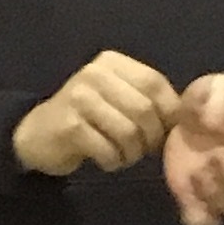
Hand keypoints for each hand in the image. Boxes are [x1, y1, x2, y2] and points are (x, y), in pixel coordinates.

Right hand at [12, 50, 175, 176]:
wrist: (37, 135)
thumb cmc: (87, 118)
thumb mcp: (116, 97)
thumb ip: (147, 98)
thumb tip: (186, 117)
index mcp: (112, 62)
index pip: (155, 83)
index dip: (168, 112)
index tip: (166, 132)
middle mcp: (95, 73)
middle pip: (144, 109)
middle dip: (151, 138)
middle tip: (144, 150)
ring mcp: (79, 98)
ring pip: (128, 132)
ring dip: (132, 153)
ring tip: (123, 156)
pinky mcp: (69, 126)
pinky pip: (107, 149)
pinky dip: (113, 161)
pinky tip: (106, 160)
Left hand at [161, 72, 223, 224]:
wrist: (194, 123)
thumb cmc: (214, 105)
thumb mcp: (217, 87)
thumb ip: (221, 96)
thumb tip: (216, 122)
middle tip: (211, 156)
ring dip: (217, 193)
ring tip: (196, 171)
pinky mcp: (202, 204)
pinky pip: (207, 223)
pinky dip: (197, 214)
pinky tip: (186, 194)